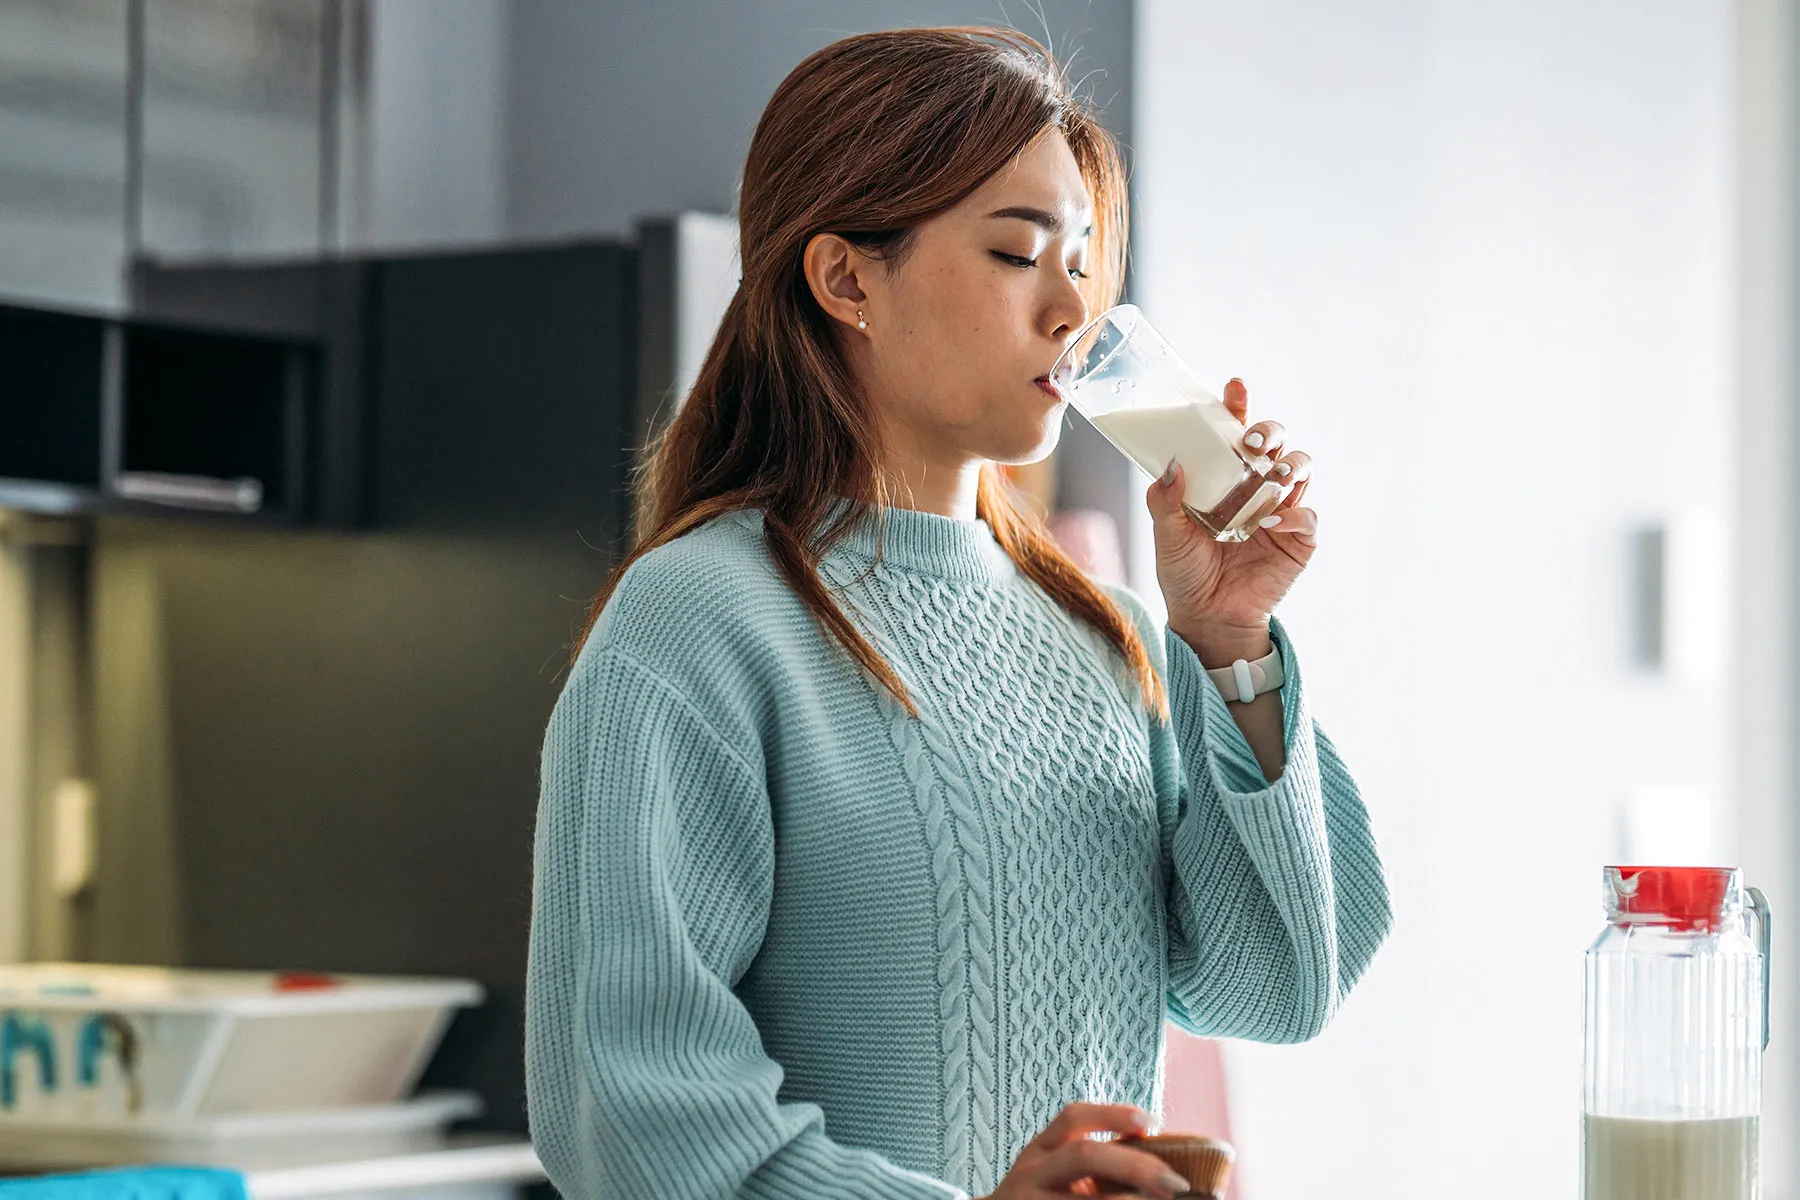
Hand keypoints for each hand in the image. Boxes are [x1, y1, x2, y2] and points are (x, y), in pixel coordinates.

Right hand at [979, 1102, 1191, 1198]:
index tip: (1151, 1122)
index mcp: (1040, 1151)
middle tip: (1176, 1183)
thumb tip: (1163, 1168)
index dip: (1114, 1114)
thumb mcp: (1054, 1176)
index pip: (1073, 1118)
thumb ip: (1093, 1165)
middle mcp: (1031, 1174)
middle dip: (1134, 1165)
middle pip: (1082, 1155)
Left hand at [1148, 378, 1316, 662]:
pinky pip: (1307, 516)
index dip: (1237, 407)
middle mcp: (1257, 487)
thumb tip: (1171, 464)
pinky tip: (1274, 523)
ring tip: (1273, 473)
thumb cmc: (1186, 573)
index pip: (1234, 433)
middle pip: (1276, 442)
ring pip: (1301, 468)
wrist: (1207, 618)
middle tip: (1251, 441)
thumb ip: (1165, 501)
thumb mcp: (1166, 535)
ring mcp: (1281, 510)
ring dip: (1291, 463)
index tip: (1234, 387)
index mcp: (1225, 478)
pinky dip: (1295, 514)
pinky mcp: (1299, 539)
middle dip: (1270, 432)